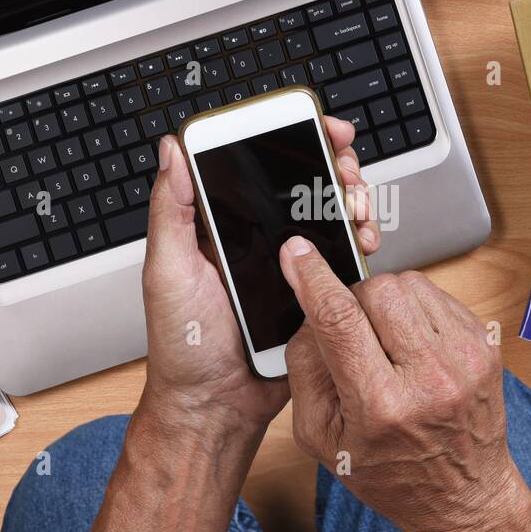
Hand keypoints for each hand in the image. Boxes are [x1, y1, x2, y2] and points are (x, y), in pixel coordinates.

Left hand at [140, 118, 380, 438]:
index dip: (288, 136)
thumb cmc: (183, 347)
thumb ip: (170, 210)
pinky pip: (342, 258)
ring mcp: (288, 264)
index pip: (255, 163)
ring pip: (329, 214)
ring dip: (351, 199)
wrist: (215, 407)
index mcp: (219, 224)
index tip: (313, 124)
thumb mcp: (167, 271)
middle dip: (332, 163)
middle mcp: (256, 238)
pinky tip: (363, 239)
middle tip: (344, 166)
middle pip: (302, 182)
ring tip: (355, 205)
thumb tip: (171, 150)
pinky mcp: (313, 292)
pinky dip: (359, 241)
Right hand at [277, 240, 528, 531]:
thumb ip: (304, 368)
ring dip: (386, 302)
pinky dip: (414, 309)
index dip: (313, 278)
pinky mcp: (485, 345)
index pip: (340, 320)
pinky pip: (436, 294)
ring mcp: (465, 359)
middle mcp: (431, 379)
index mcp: (382, 407)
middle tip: (354, 336)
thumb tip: (307, 308)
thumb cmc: (390, 473)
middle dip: (353, 300)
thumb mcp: (322, 437)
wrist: (463, 497)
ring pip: (408, 283)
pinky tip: (413, 345)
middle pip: (376, 290)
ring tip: (386, 344)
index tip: (296, 253)